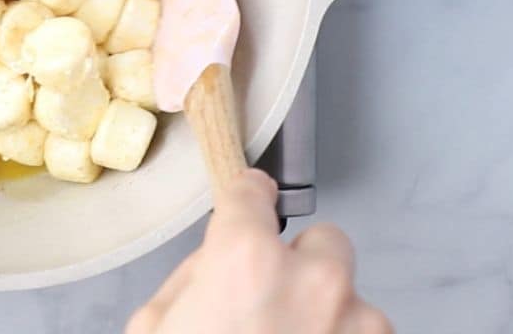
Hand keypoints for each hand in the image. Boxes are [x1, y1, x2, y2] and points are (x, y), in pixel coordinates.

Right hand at [128, 169, 391, 333]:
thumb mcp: (155, 323)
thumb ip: (191, 279)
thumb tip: (213, 266)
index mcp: (246, 260)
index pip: (253, 192)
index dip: (248, 194)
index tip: (253, 196)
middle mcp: (312, 282)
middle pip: (324, 241)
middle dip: (301, 264)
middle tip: (272, 302)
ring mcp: (356, 324)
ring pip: (351, 297)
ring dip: (327, 313)